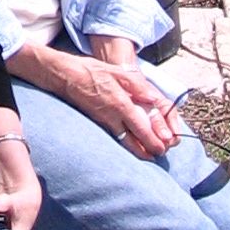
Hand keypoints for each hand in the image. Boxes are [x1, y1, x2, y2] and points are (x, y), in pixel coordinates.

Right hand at [74, 36, 179, 156]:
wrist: (66, 77)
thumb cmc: (92, 71)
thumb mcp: (117, 72)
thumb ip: (137, 85)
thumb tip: (152, 99)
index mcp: (121, 104)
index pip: (141, 128)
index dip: (153, 140)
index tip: (163, 148)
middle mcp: (113, 117)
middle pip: (133, 141)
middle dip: (147, 151)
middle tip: (158, 156)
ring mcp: (104, 121)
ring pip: (123, 142)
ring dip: (137, 151)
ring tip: (148, 157)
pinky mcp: (97, 122)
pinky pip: (115, 137)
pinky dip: (125, 144)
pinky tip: (130, 146)